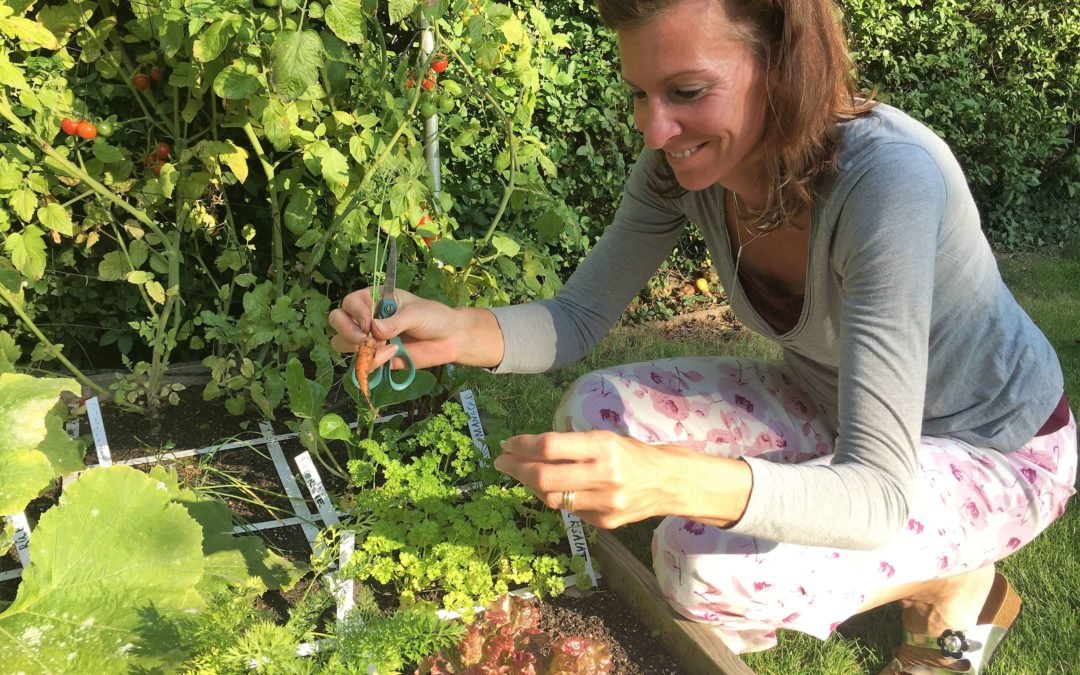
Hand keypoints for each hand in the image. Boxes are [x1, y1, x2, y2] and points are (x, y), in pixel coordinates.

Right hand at [329, 287, 461, 371]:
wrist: (450, 339)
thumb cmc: (434, 317)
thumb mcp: (415, 313)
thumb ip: (395, 321)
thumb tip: (374, 329)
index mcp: (374, 299)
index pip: (350, 303)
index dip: (356, 314)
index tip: (369, 323)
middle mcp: (366, 318)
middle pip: (338, 322)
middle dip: (348, 332)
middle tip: (366, 340)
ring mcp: (369, 339)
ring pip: (343, 344)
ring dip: (359, 349)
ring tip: (386, 348)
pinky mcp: (376, 357)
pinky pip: (362, 363)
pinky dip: (371, 363)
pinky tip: (391, 356)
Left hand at [493, 430, 676, 528]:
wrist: (668, 482)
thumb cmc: (631, 454)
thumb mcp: (604, 438)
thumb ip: (571, 445)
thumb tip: (527, 449)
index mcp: (604, 447)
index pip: (550, 446)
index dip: (522, 445)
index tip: (507, 444)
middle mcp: (605, 475)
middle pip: (545, 476)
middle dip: (516, 468)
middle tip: (501, 461)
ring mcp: (605, 503)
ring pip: (551, 497)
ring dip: (529, 485)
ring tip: (519, 473)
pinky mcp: (605, 522)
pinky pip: (568, 510)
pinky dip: (553, 496)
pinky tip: (547, 487)